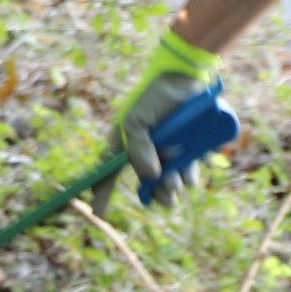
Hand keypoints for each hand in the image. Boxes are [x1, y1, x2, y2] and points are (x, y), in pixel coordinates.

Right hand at [103, 26, 222, 205]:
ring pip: (172, 181)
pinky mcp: (190, 149)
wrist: (187, 78)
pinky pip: (190, 171)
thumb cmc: (155, 96)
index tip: (98, 213)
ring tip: (180, 171)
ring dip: (177, 180)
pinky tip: (192, 162)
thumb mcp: (136, 122)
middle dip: (159, 193)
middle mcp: (147, 151)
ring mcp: (169, 151)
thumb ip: (138, 150)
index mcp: (126, 144)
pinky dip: (191, 171)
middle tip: (169, 198)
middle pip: (149, 184)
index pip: (109, 174)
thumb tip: (150, 177)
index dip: (103, 194)